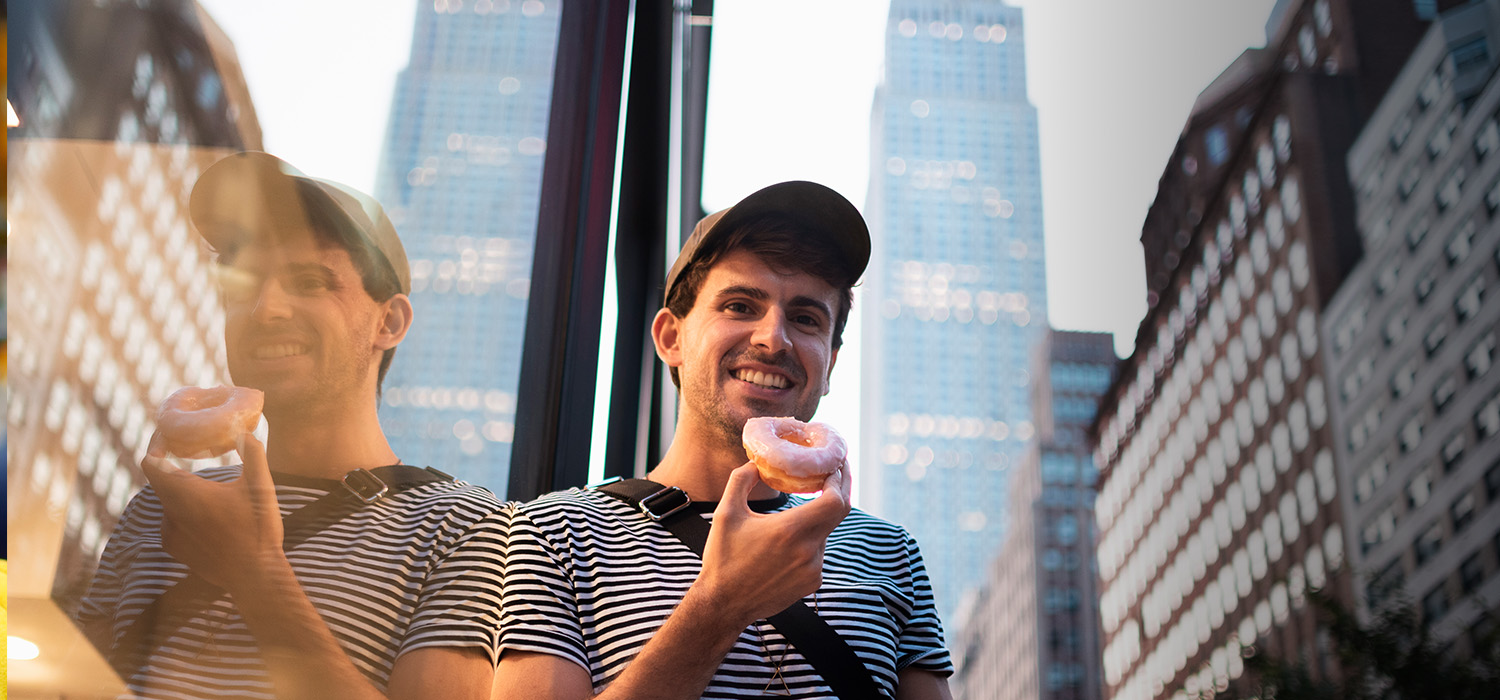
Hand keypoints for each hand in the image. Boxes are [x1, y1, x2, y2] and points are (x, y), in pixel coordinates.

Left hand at [141, 432, 284, 591]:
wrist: (254, 575)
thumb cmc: (257, 528)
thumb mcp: (260, 486)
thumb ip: (252, 453)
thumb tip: (245, 432)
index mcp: (185, 493)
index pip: (150, 463)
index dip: (155, 445)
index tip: (169, 436)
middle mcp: (171, 512)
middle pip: (160, 480)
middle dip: (173, 465)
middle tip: (192, 452)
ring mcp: (170, 533)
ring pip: (169, 502)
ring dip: (183, 491)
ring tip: (209, 489)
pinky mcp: (175, 549)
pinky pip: (173, 521)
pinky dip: (186, 513)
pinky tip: (211, 516)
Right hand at [692, 462, 852, 625]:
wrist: (724, 604)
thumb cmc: (723, 559)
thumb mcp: (726, 514)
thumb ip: (741, 481)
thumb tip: (756, 463)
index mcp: (790, 530)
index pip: (834, 500)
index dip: (840, 480)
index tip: (834, 465)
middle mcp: (807, 550)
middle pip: (838, 512)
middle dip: (839, 489)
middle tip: (832, 473)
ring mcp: (813, 569)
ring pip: (825, 532)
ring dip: (817, 518)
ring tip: (800, 509)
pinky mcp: (812, 582)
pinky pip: (818, 553)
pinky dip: (810, 540)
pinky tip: (789, 540)